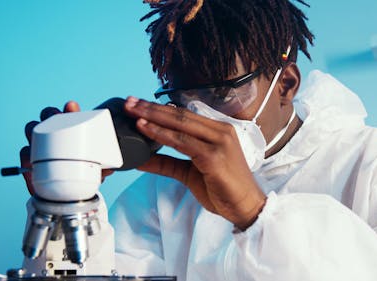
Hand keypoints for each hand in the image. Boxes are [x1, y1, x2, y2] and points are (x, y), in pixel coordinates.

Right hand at [19, 101, 113, 194]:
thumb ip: (105, 165)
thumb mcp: (100, 167)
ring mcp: (40, 145)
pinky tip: (32, 161)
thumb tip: (110, 167)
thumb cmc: (86, 172)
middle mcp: (54, 133)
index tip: (72, 107)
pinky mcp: (30, 161)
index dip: (70, 109)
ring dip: (34, 131)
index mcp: (72, 130)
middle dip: (49, 114)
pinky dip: (27, 156)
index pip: (69, 113)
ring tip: (40, 137)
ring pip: (31, 129)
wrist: (72, 192)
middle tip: (55, 118)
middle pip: (47, 115)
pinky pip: (24, 153)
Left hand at [124, 97, 266, 229]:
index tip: (138, 104)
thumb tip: (141, 158)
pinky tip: (146, 129)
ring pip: (180, 125)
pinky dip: (162, 135)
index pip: (184, 115)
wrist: (246, 207)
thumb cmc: (222, 189)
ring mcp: (219, 142)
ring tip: (133, 113)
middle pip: (180, 115)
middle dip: (152, 108)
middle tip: (130, 103)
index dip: (159, 109)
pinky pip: (183, 142)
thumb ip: (166, 163)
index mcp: (217, 131)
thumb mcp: (189, 172)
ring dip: (154, 117)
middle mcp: (220, 132)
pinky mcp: (214, 156)